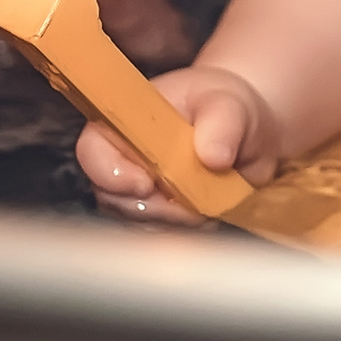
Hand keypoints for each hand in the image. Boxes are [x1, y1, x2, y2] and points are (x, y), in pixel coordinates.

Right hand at [74, 64, 279, 225]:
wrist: (247, 138)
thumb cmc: (227, 109)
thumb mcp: (231, 105)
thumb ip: (224, 124)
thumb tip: (213, 155)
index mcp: (128, 121)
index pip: (93, 150)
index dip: (112, 174)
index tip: (147, 185)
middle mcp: (123, 157)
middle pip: (112, 196)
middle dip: (153, 205)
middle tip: (192, 199)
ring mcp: (136, 190)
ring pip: (135, 221)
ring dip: (173, 220)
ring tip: (207, 200)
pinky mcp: (154, 216)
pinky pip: (157, 235)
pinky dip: (182, 231)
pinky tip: (206, 214)